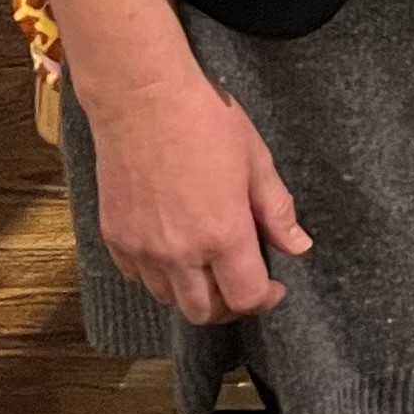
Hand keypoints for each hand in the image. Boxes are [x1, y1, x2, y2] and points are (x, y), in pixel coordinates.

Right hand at [90, 65, 308, 323]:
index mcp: (222, 235)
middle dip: (230, 305)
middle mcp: (179, 253)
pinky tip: (176, 250)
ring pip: (169, 299)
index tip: (275, 285)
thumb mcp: (256, 161)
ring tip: (211, 265)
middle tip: (244, 281)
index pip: (245, 298)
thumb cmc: (206, 122)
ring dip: (194, 292)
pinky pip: (140, 277)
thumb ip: (277, 211)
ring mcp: (142, 250)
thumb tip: (298, 247)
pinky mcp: (115, 239)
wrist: (142, 101)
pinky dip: (160, 276)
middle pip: (203, 312)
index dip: (265, 299)